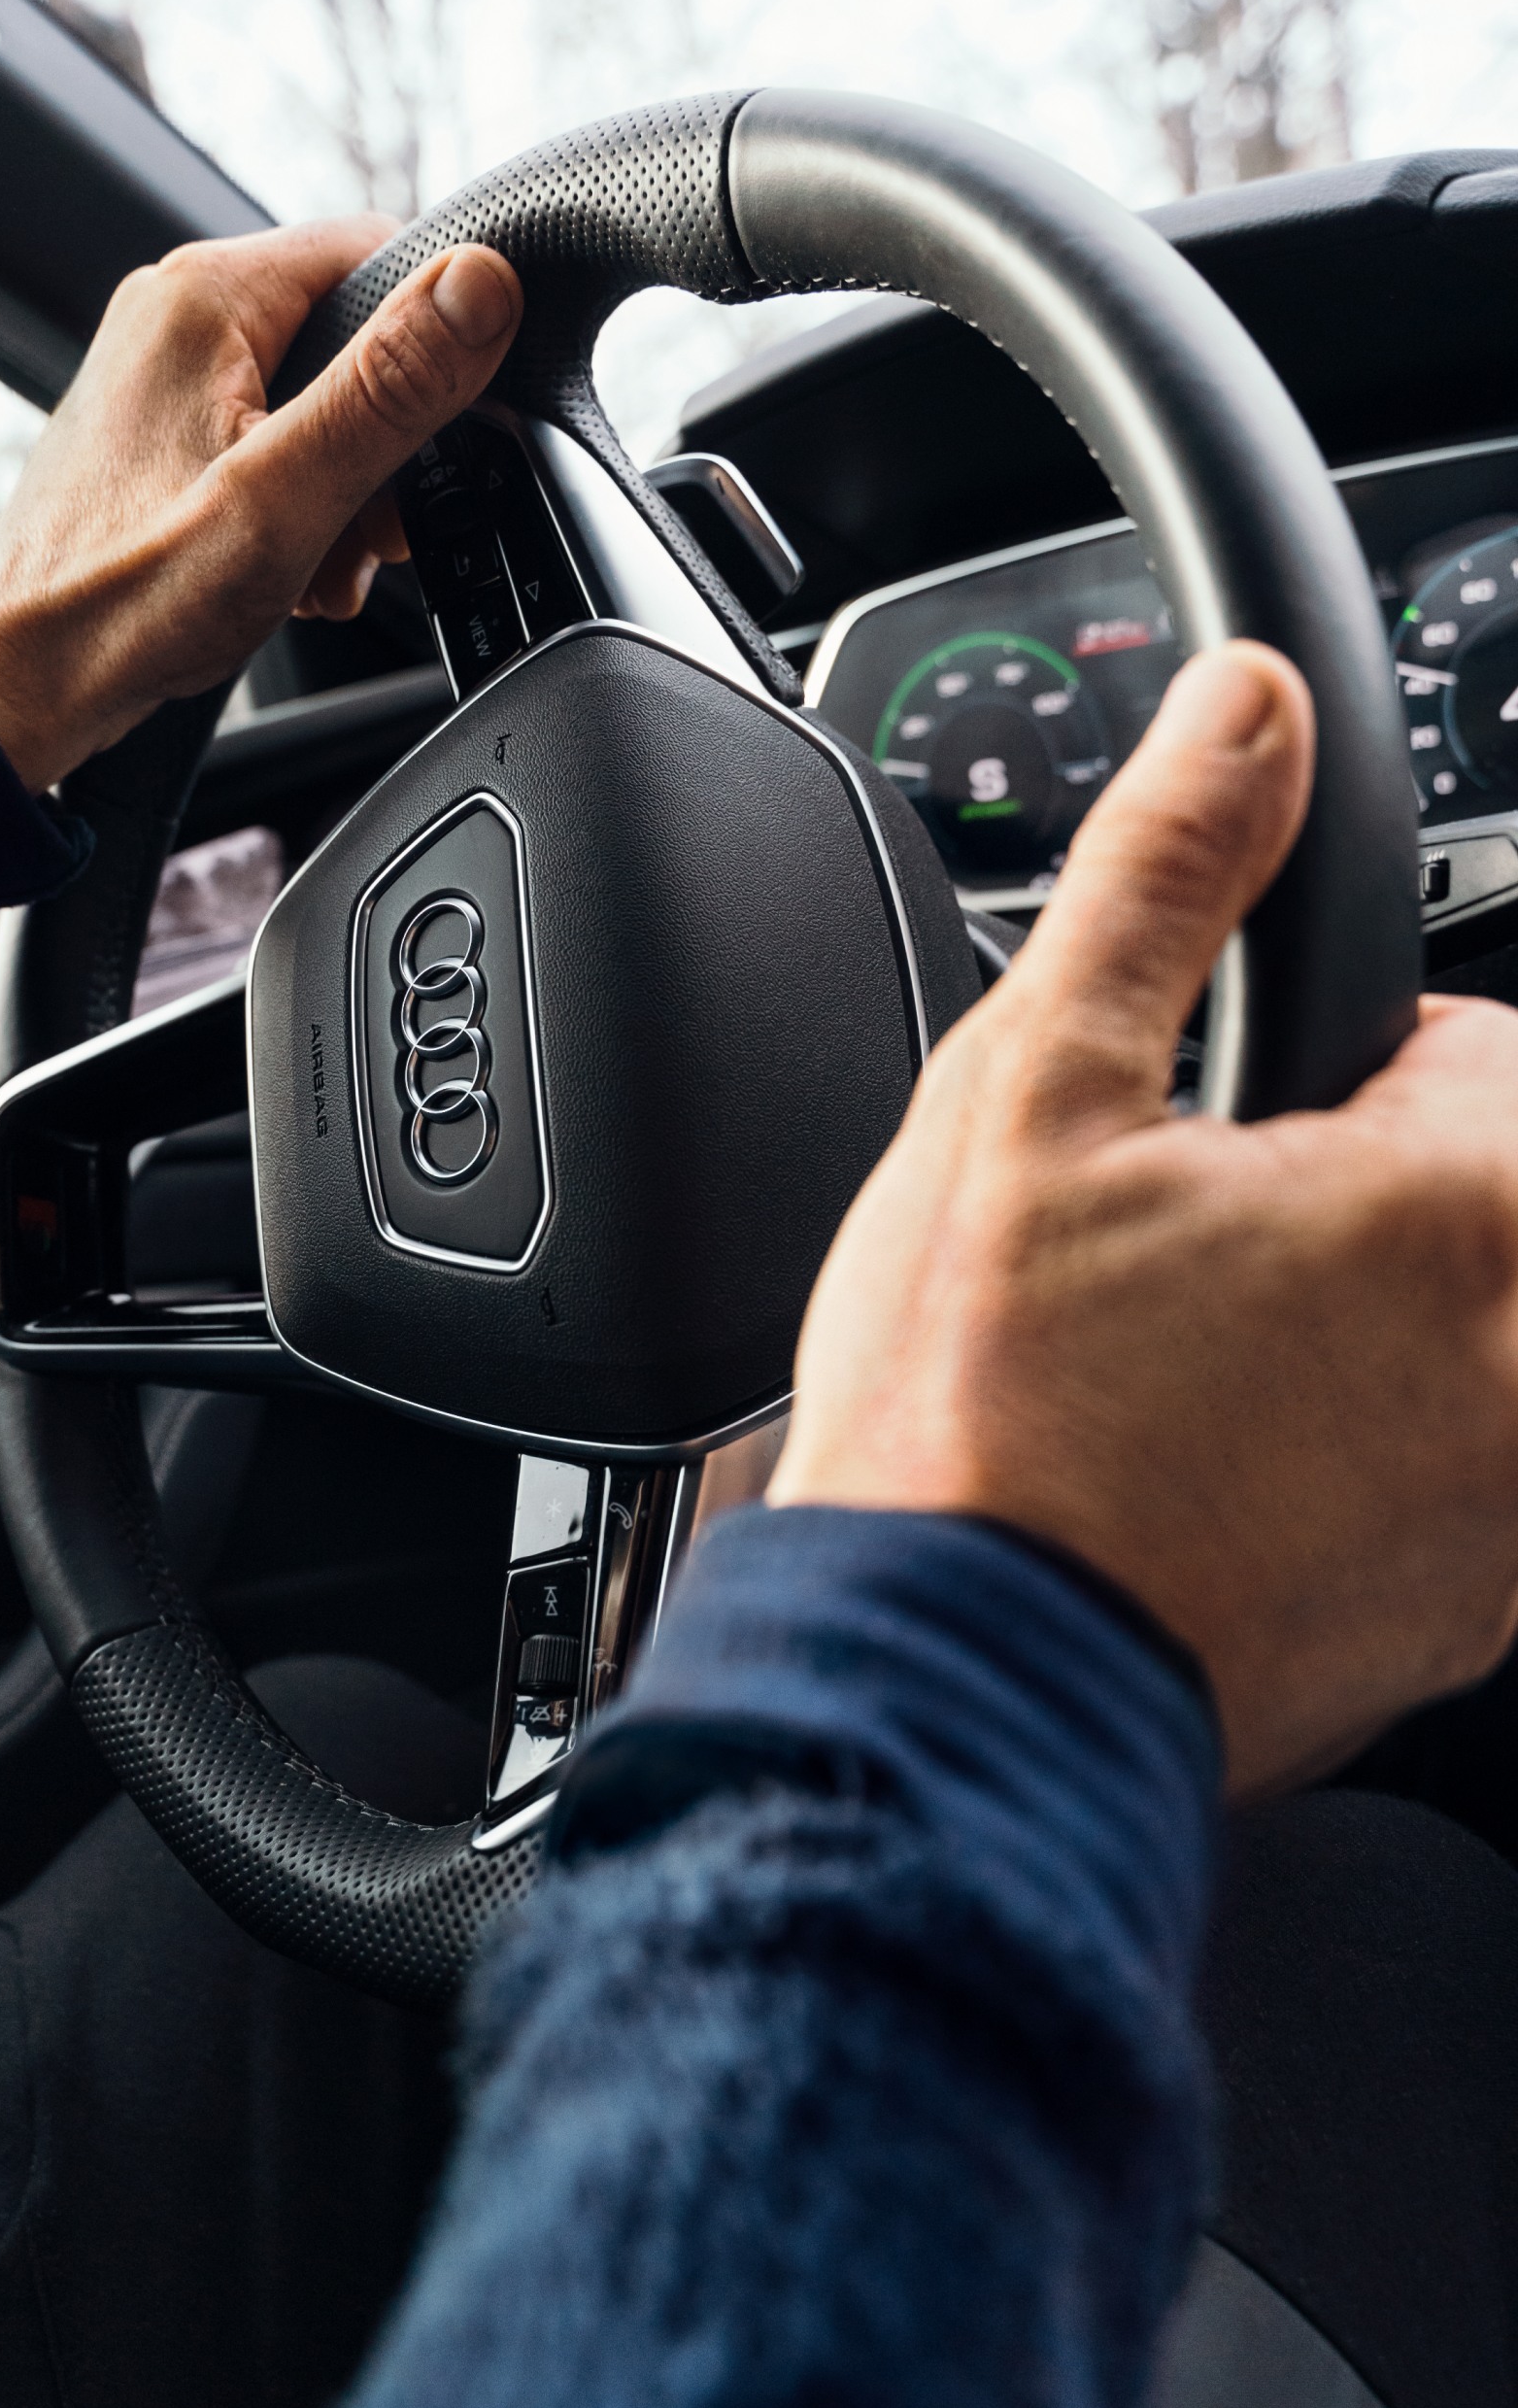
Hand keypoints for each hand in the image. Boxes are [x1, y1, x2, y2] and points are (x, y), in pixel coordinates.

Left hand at [0, 220, 521, 789]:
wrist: (23, 686)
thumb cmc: (128, 599)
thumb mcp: (288, 493)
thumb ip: (391, 387)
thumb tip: (483, 284)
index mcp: (206, 295)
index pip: (382, 252)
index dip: (440, 343)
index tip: (451, 435)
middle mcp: (177, 316)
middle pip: (353, 338)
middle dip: (390, 443)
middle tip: (372, 531)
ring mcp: (165, 377)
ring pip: (319, 402)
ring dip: (349, 492)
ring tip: (322, 566)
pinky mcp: (162, 437)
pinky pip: (271, 445)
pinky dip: (301, 509)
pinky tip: (290, 571)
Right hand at [770, 641, 1517, 1796]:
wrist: (946, 1692)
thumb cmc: (982, 1425)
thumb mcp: (1032, 1093)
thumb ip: (1162, 878)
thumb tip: (1244, 714)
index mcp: (1464, 1207)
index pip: (1489, 1047)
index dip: (1334, 1074)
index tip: (1230, 1137)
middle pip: (1486, 1199)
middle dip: (1357, 1202)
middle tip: (1188, 1266)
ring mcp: (1512, 1511)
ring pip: (1468, 1342)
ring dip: (1364, 1333)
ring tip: (1189, 1387)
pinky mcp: (1468, 1616)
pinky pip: (1450, 1479)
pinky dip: (1361, 1461)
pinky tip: (1210, 1487)